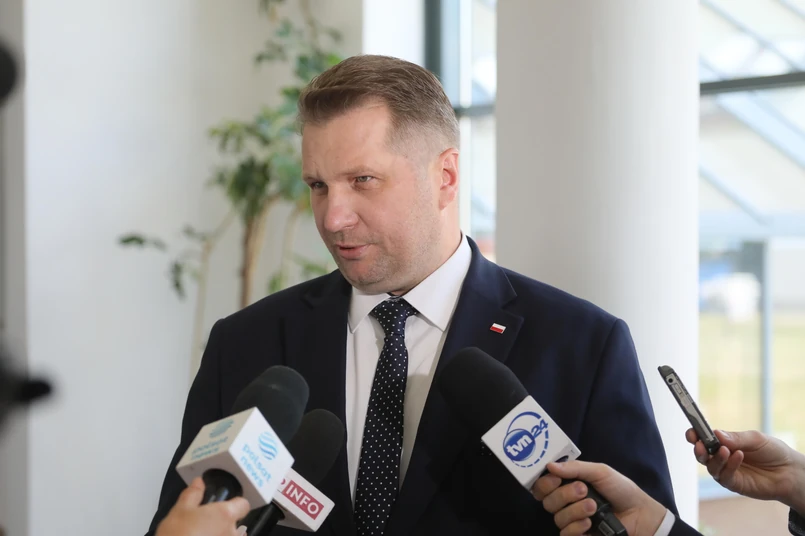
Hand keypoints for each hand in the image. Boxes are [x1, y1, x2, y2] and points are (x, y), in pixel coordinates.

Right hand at [156, 477, 250, 535]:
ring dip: (221, 535)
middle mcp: (232, 532)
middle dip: (224, 525)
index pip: (243, 505)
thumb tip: (198, 483)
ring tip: (203, 535)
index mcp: (225, 514)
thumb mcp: (180, 510)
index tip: (225, 505)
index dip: (235, 504)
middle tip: (207, 525)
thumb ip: (193, 494)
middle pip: (237, 525)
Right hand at [532, 461, 666, 535]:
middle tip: (583, 490)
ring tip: (594, 507)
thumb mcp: (600, 472)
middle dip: (564, 494)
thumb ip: (575, 468)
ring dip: (575, 510)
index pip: (542, 485)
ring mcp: (572, 521)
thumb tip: (549, 465)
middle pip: (547, 501)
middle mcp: (566, 503)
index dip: (544, 483)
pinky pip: (565, 533)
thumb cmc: (621, 489)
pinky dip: (576, 527)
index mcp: (567, 485)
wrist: (641, 514)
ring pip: (557, 517)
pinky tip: (590, 523)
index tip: (555, 478)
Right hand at [688, 429, 804, 513]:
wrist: (789, 471)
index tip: (692, 432)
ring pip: (710, 467)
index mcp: (724, 443)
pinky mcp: (734, 483)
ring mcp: (727, 471)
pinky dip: (729, 465)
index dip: (695, 435)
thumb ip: (736, 438)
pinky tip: (738, 457)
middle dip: (698, 449)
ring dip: (715, 458)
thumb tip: (716, 434)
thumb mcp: (755, 439)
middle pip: (701, 454)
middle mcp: (722, 457)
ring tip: (725, 450)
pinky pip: (724, 476)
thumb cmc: (773, 452)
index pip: (704, 439)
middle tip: (700, 444)